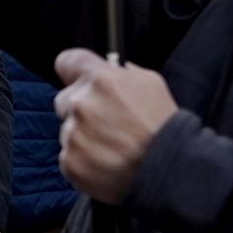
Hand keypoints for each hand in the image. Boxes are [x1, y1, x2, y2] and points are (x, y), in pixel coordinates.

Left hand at [53, 48, 180, 203]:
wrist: (167, 170)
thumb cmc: (162, 127)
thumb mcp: (151, 84)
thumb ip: (123, 73)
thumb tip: (111, 70)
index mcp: (101, 80)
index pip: (67, 61)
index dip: (72, 71)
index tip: (76, 79)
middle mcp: (81, 104)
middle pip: (64, 99)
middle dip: (80, 108)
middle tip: (104, 123)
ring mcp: (73, 134)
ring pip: (67, 130)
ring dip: (82, 136)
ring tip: (110, 146)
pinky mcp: (70, 161)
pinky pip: (68, 155)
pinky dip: (82, 159)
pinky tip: (104, 161)